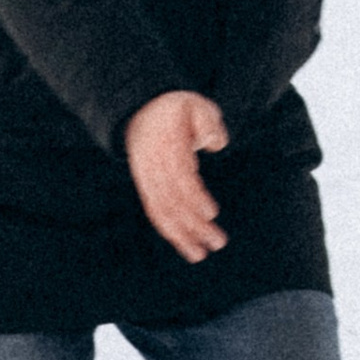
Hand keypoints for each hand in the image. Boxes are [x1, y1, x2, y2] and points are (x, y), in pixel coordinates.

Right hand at [127, 90, 231, 262]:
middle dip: (194, 224)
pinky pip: (155, 212)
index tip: (212, 213)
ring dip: (181, 235)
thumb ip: (208, 122)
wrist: (141, 109)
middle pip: (172, 199)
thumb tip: (215, 144)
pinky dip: (169, 231)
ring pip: (161, 212)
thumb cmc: (177, 109)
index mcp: (166, 143)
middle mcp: (152, 165)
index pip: (180, 175)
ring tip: (201, 254)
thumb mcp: (196, 104)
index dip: (195, 196)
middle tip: (218, 242)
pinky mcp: (145, 188)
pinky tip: (186, 246)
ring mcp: (146, 178)